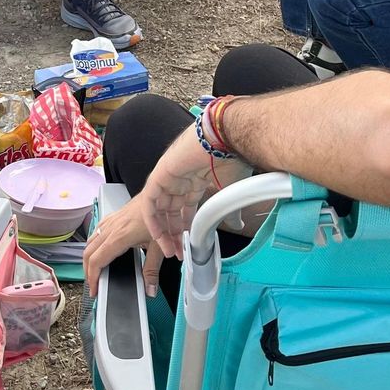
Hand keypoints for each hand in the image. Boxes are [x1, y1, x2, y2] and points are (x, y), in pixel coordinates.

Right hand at [83, 199, 162, 297]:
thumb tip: (150, 288)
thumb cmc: (160, 214)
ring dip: (88, 257)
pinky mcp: (113, 216)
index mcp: (119, 237)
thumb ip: (152, 270)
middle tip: (93, 284)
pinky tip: (99, 248)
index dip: (92, 278)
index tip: (95, 290)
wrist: (160, 191)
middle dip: (87, 271)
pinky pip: (96, 231)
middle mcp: (110, 228)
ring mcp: (110, 221)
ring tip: (94, 270)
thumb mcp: (158, 246)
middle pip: (88, 253)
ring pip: (90, 242)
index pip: (96, 261)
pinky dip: (93, 244)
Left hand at [138, 132, 246, 259]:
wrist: (224, 137)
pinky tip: (160, 236)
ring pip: (160, 209)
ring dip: (163, 232)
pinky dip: (153, 221)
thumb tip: (238, 224)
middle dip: (174, 234)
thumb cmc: (232, 156)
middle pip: (171, 212)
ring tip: (170, 251)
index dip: (187, 228)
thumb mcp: (231, 190)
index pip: (186, 209)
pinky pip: (150, 203)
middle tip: (178, 253)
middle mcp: (181, 179)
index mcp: (196, 180)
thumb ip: (230, 210)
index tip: (189, 245)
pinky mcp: (159, 176)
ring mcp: (169, 177)